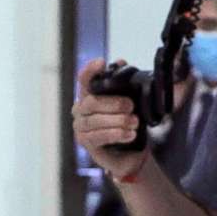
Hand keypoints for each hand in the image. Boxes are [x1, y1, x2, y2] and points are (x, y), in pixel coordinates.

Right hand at [72, 58, 148, 180]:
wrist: (133, 153)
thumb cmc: (131, 122)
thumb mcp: (136, 101)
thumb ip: (131, 82)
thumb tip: (121, 62)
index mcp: (90, 94)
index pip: (84, 78)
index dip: (90, 70)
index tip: (102, 62)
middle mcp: (81, 108)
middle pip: (92, 101)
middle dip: (113, 103)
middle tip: (131, 106)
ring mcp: (80, 126)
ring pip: (95, 120)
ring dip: (117, 121)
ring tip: (134, 123)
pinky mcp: (85, 142)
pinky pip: (98, 136)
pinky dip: (116, 134)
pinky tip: (130, 134)